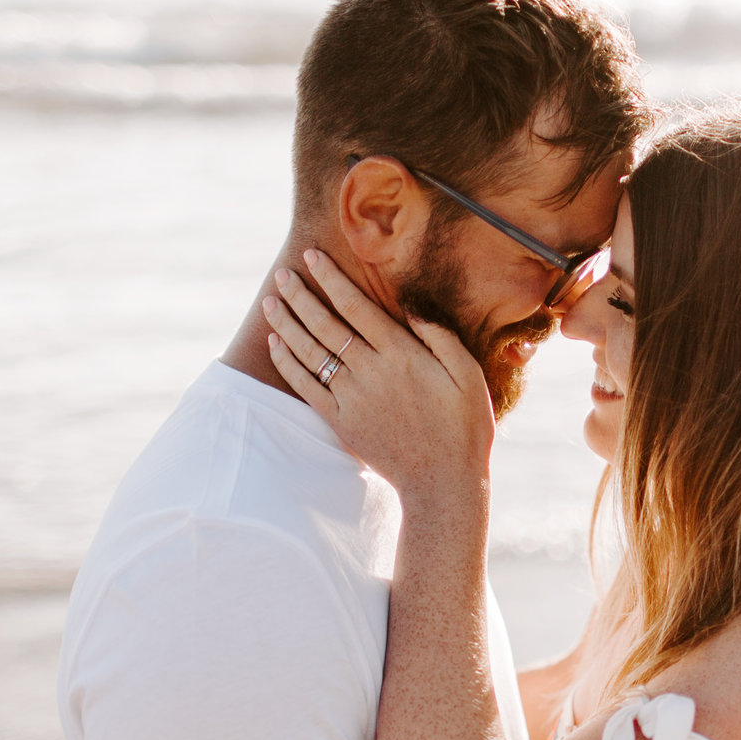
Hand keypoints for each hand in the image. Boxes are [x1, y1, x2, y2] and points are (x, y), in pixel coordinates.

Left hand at [262, 250, 494, 506]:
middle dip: (301, 295)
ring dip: (286, 324)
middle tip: (282, 273)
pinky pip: (305, 387)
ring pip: (309, 352)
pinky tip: (276, 344)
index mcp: (403, 354)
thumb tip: (410, 307)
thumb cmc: (464, 427)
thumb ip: (440, 336)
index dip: (331, 279)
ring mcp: (352, 397)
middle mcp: (371, 372)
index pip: (356, 307)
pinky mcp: (341, 422)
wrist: (443, 482)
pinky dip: (287, 363)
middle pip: (325, 324)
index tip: (313, 257)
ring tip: (271, 301)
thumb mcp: (469, 375)